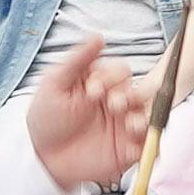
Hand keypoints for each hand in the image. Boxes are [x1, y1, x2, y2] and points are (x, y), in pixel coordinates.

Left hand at [18, 38, 147, 194]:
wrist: (41, 157)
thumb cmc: (46, 118)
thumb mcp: (55, 83)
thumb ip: (78, 59)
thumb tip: (98, 38)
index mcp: (103, 84)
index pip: (121, 72)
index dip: (111, 78)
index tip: (92, 90)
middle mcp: (118, 103)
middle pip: (142, 91)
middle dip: (132, 95)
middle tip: (114, 104)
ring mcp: (124, 127)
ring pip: (149, 117)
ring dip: (144, 118)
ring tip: (130, 124)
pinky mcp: (128, 151)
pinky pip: (149, 147)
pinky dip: (152, 145)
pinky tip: (138, 144)